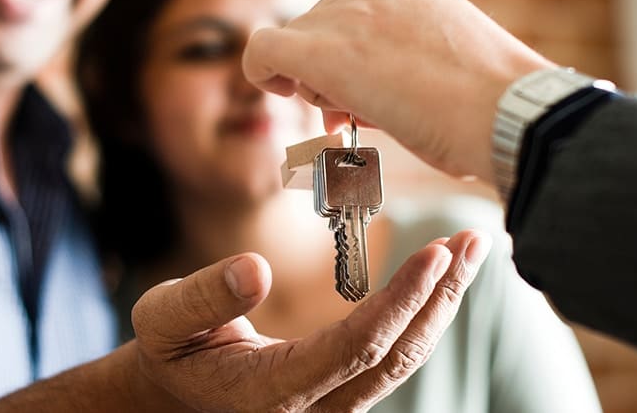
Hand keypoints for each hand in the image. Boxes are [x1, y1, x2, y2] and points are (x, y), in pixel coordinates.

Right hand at [131, 231, 490, 411]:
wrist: (173, 398)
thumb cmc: (170, 352)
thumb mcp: (164, 319)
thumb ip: (204, 297)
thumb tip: (253, 268)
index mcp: (271, 392)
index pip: (355, 348)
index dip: (399, 302)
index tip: (434, 255)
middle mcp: (312, 411)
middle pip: (395, 357)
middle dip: (439, 298)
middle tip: (473, 241)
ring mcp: (332, 408)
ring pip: (402, 361)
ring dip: (440, 304)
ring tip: (469, 251)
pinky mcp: (342, 395)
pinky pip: (392, 358)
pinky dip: (421, 314)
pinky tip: (438, 279)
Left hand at [242, 0, 552, 182]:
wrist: (506, 114)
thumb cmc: (489, 106)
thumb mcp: (445, 64)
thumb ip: (396, 64)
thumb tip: (354, 95)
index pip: (351, 17)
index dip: (349, 56)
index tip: (367, 91)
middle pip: (319, 28)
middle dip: (328, 73)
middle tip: (353, 115)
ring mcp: (345, 14)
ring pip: (297, 44)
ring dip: (313, 83)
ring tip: (358, 114)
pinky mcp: (319, 49)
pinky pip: (264, 50)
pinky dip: (262, 70)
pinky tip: (279, 90)